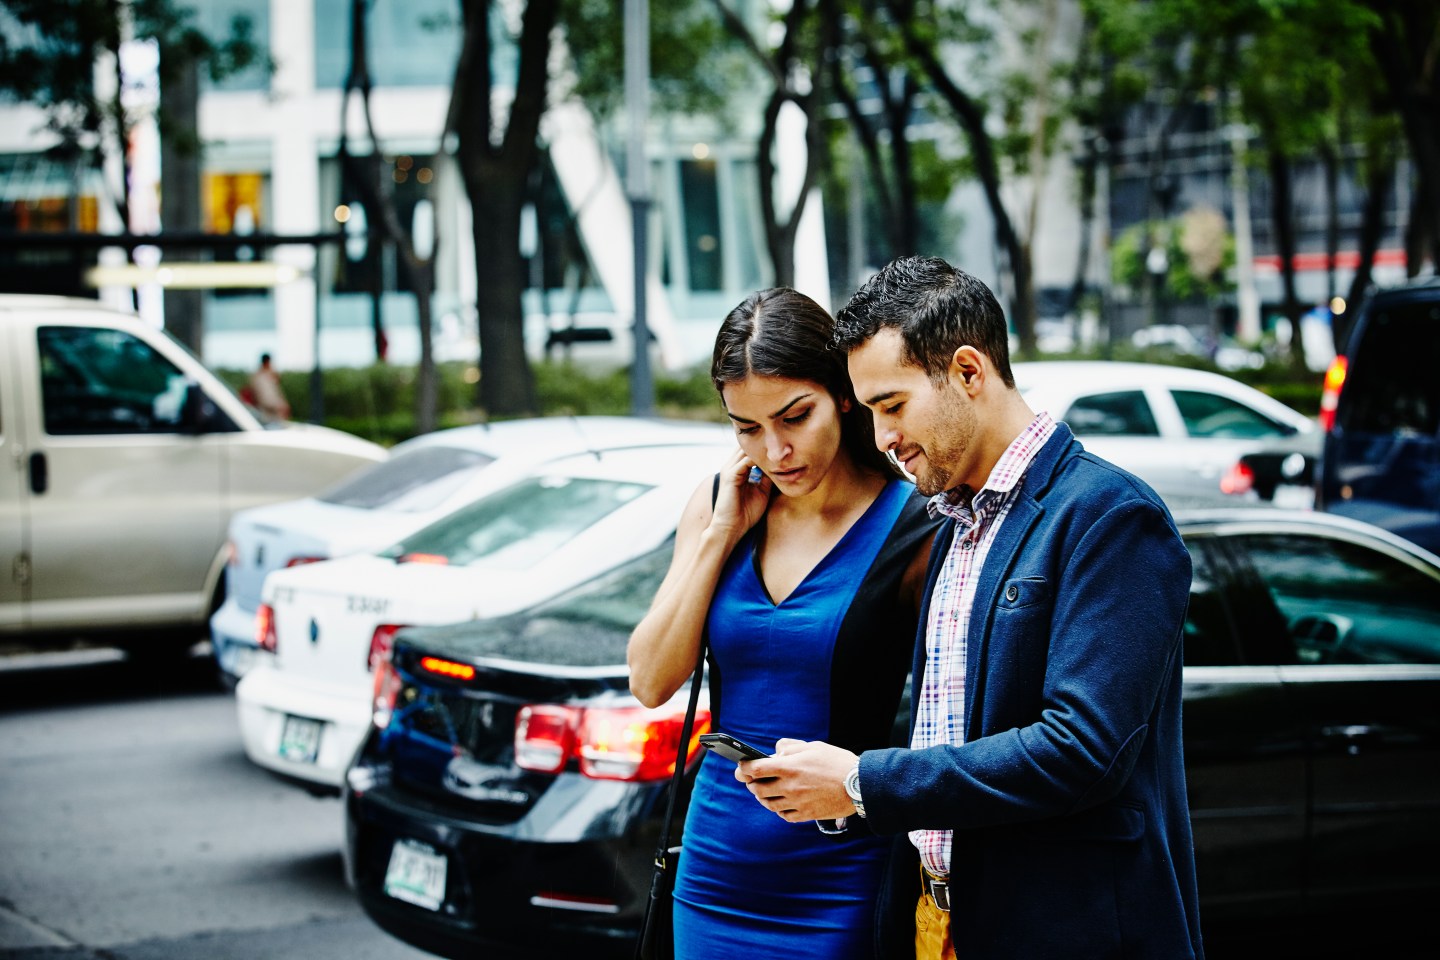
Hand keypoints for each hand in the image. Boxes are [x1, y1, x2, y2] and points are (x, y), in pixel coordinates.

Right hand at [709, 449, 773, 542]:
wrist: (732, 528)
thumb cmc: (745, 513)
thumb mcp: (762, 491)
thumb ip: (767, 478)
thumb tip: (779, 467)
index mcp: (738, 469)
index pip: (749, 450)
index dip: (764, 447)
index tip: (781, 448)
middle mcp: (732, 466)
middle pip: (746, 446)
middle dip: (763, 444)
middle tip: (781, 445)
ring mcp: (729, 470)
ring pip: (745, 450)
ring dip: (761, 450)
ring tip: (778, 451)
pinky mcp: (730, 476)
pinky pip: (744, 461)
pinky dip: (757, 460)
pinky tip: (771, 462)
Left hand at [734, 739, 857, 822]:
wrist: (860, 785)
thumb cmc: (837, 762)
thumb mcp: (813, 746)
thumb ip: (790, 747)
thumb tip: (776, 751)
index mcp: (789, 767)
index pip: (756, 769)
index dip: (744, 768)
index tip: (741, 767)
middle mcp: (790, 786)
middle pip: (757, 788)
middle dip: (750, 783)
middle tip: (751, 779)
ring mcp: (797, 802)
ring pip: (768, 804)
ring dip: (762, 797)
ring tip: (763, 791)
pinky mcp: (806, 815)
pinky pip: (784, 815)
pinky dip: (778, 810)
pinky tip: (781, 804)